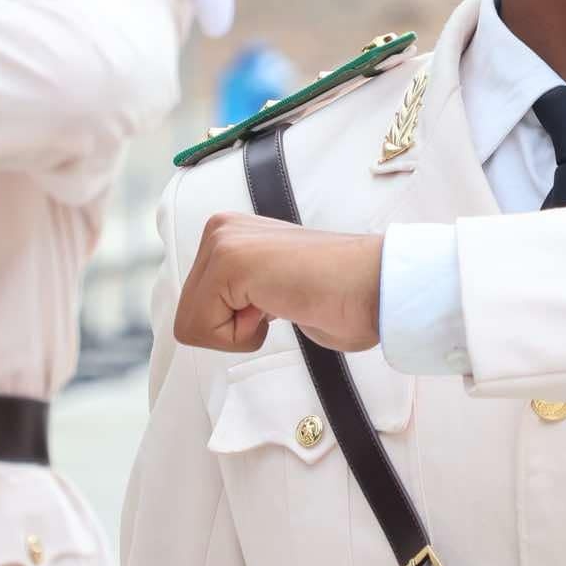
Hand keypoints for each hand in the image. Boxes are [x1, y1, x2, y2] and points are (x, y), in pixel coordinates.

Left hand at [174, 212, 383, 352]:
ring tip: (283, 301)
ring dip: (240, 332)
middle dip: (233, 328)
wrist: (376, 288)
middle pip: (188, 317)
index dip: (237, 325)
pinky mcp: (230, 261)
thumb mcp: (272, 290)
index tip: (279, 300)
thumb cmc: (339, 298)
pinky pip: (202, 329)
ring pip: (192, 324)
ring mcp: (224, 241)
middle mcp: (221, 229)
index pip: (196, 308)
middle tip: (281, 303)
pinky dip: (244, 336)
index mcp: (231, 233)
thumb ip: (244, 294)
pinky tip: (280, 305)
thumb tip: (223, 316)